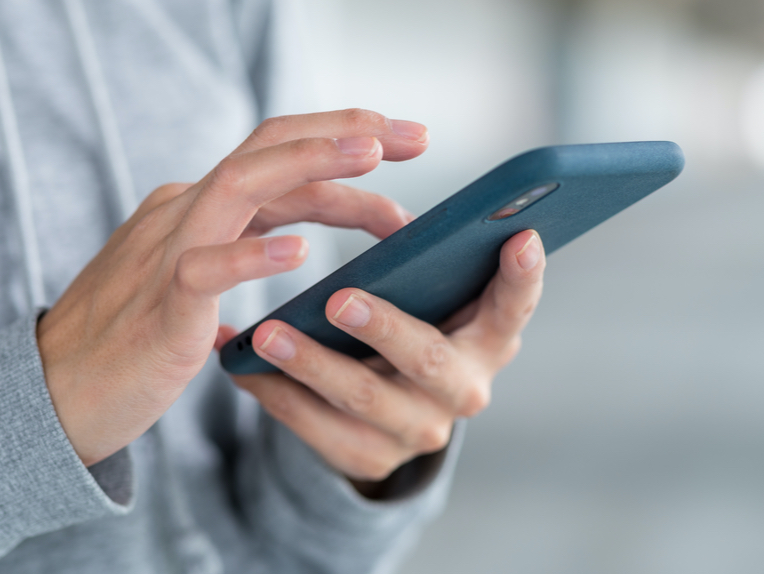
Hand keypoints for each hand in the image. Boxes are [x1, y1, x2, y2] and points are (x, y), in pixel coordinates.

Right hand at [37, 109, 429, 465]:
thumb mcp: (198, 277)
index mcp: (203, 208)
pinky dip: (252, 255)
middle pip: (270, 147)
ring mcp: (169, 251)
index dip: (345, 147)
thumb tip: (299, 241)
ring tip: (372, 156)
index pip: (282, 159)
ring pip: (240, 185)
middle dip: (346, 132)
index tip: (405, 145)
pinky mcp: (160, 305)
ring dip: (309, 164)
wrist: (58, 390)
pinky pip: (204, 269)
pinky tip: (299, 253)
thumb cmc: (138, 336)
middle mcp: (188, 212)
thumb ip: (241, 248)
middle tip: (417, 137)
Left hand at [223, 229, 544, 484]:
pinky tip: (240, 364)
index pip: (516, 307)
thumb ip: (434, 264)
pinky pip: (315, 427)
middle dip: (383, 329)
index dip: (523, 278)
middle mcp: (464, 391)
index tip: (520, 238)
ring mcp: (418, 430)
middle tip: (338, 299)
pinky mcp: (370, 457)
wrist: (395, 413)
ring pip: (362, 397)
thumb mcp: (439, 302)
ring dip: (310, 363)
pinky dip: (274, 392)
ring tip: (264, 333)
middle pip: (428, 361)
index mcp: (491, 341)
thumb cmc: (417, 327)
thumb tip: (394, 197)